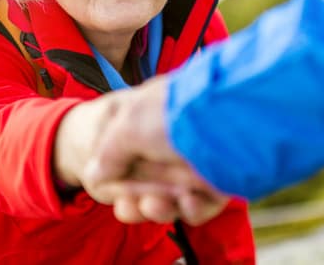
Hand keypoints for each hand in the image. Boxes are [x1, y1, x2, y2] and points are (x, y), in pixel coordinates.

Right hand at [67, 75, 229, 224]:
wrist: (227, 117)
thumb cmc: (172, 114)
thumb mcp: (127, 127)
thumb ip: (109, 152)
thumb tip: (97, 174)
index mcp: (154, 118)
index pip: (129, 154)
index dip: (115, 176)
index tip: (104, 185)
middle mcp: (177, 139)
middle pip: (150, 182)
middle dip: (134, 200)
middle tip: (128, 204)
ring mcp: (200, 159)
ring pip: (175, 198)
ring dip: (159, 209)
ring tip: (154, 204)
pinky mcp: (222, 178)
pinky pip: (205, 204)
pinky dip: (192, 210)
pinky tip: (187, 201)